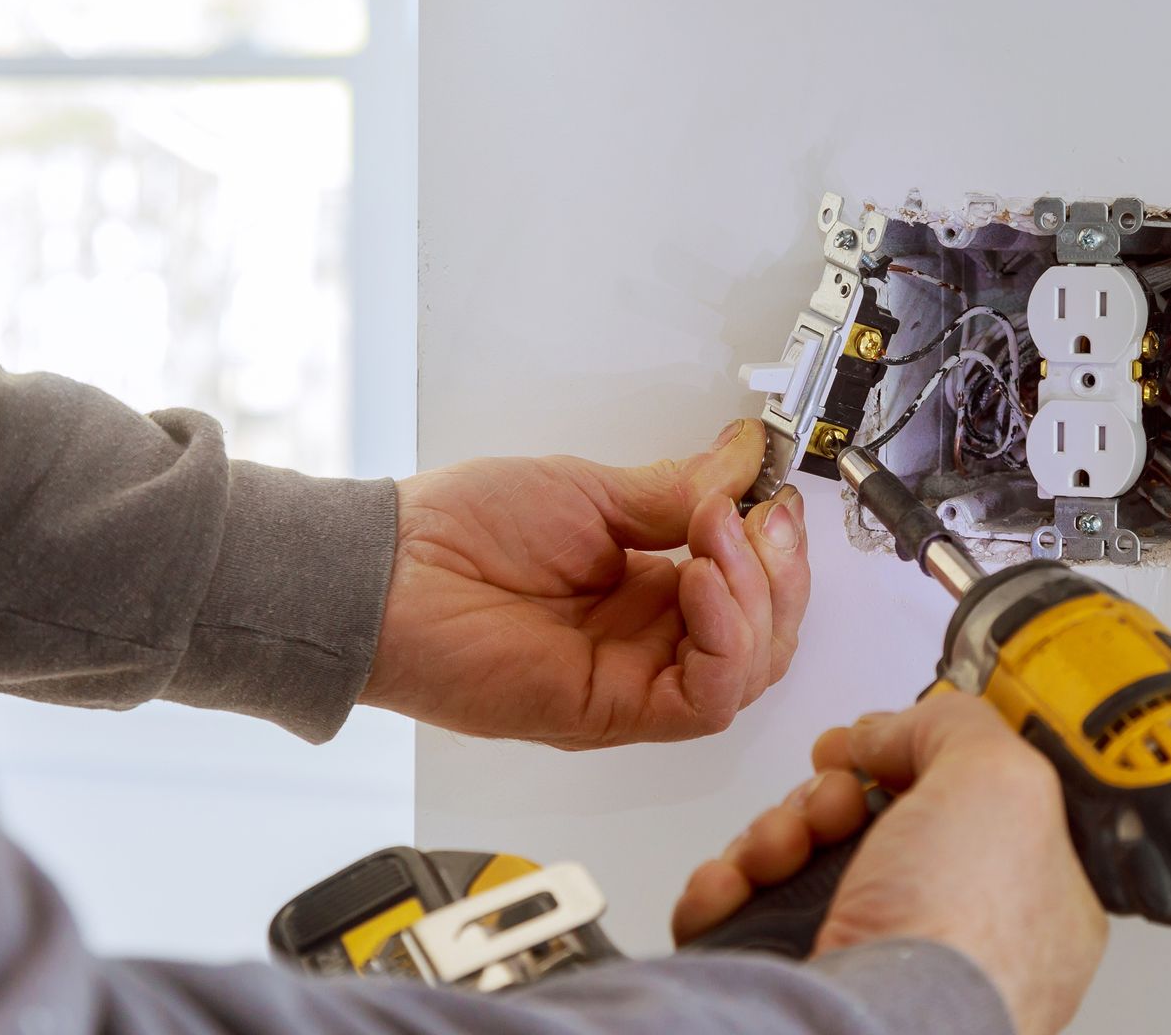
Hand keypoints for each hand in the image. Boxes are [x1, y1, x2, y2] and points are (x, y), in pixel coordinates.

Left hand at [360, 419, 808, 748]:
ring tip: (716, 537)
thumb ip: (676, 490)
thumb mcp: (589, 491)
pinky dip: (724, 642)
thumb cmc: (459, 532)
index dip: (775, 550)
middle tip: (758, 517)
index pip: (751, 591)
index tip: (772, 497)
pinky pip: (703, 701)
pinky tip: (701, 584)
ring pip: (748, 673)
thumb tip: (744, 458)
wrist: (390, 573)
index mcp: (647, 591)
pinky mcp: (612, 712)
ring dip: (756, 600)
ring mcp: (633, 680)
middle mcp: (648, 643)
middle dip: (780, 574)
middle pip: (765, 638)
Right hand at [672, 694, 1106, 1034]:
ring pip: (798, 861)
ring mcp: (866, 962)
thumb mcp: (1001, 780)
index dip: (912, 759)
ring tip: (779, 850)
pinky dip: (724, 887)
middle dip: (828, 793)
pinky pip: (740, 912)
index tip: (877, 740)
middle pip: (867, 822)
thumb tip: (893, 728)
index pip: (964, 801)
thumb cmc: (960, 940)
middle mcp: (946, 932)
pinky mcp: (793, 982)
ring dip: (772, 832)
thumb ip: (957, 726)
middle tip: (831, 802)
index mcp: (1025, 895)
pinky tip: (733, 885)